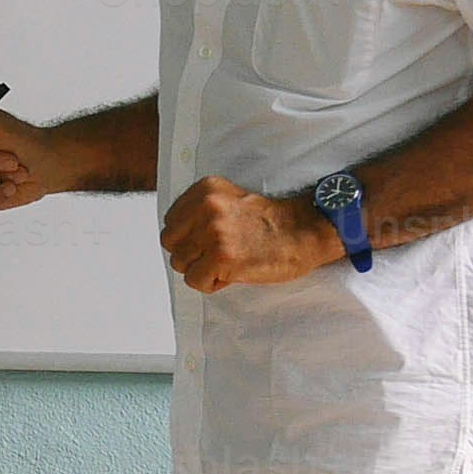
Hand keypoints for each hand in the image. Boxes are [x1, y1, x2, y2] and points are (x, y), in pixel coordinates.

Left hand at [162, 176, 336, 292]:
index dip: (188, 238)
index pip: (170, 222)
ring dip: (201, 270)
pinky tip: (232, 273)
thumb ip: (200, 210)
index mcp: (205, 190)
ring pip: (180, 264)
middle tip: (216, 256)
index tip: (209, 241)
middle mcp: (207, 207)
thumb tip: (174, 236)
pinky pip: (195, 281)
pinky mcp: (222, 257)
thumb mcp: (229, 199)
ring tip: (227, 262)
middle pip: (170, 244)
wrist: (302, 231)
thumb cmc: (269, 222)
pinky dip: (212, 283)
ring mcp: (214, 232)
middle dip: (190, 255)